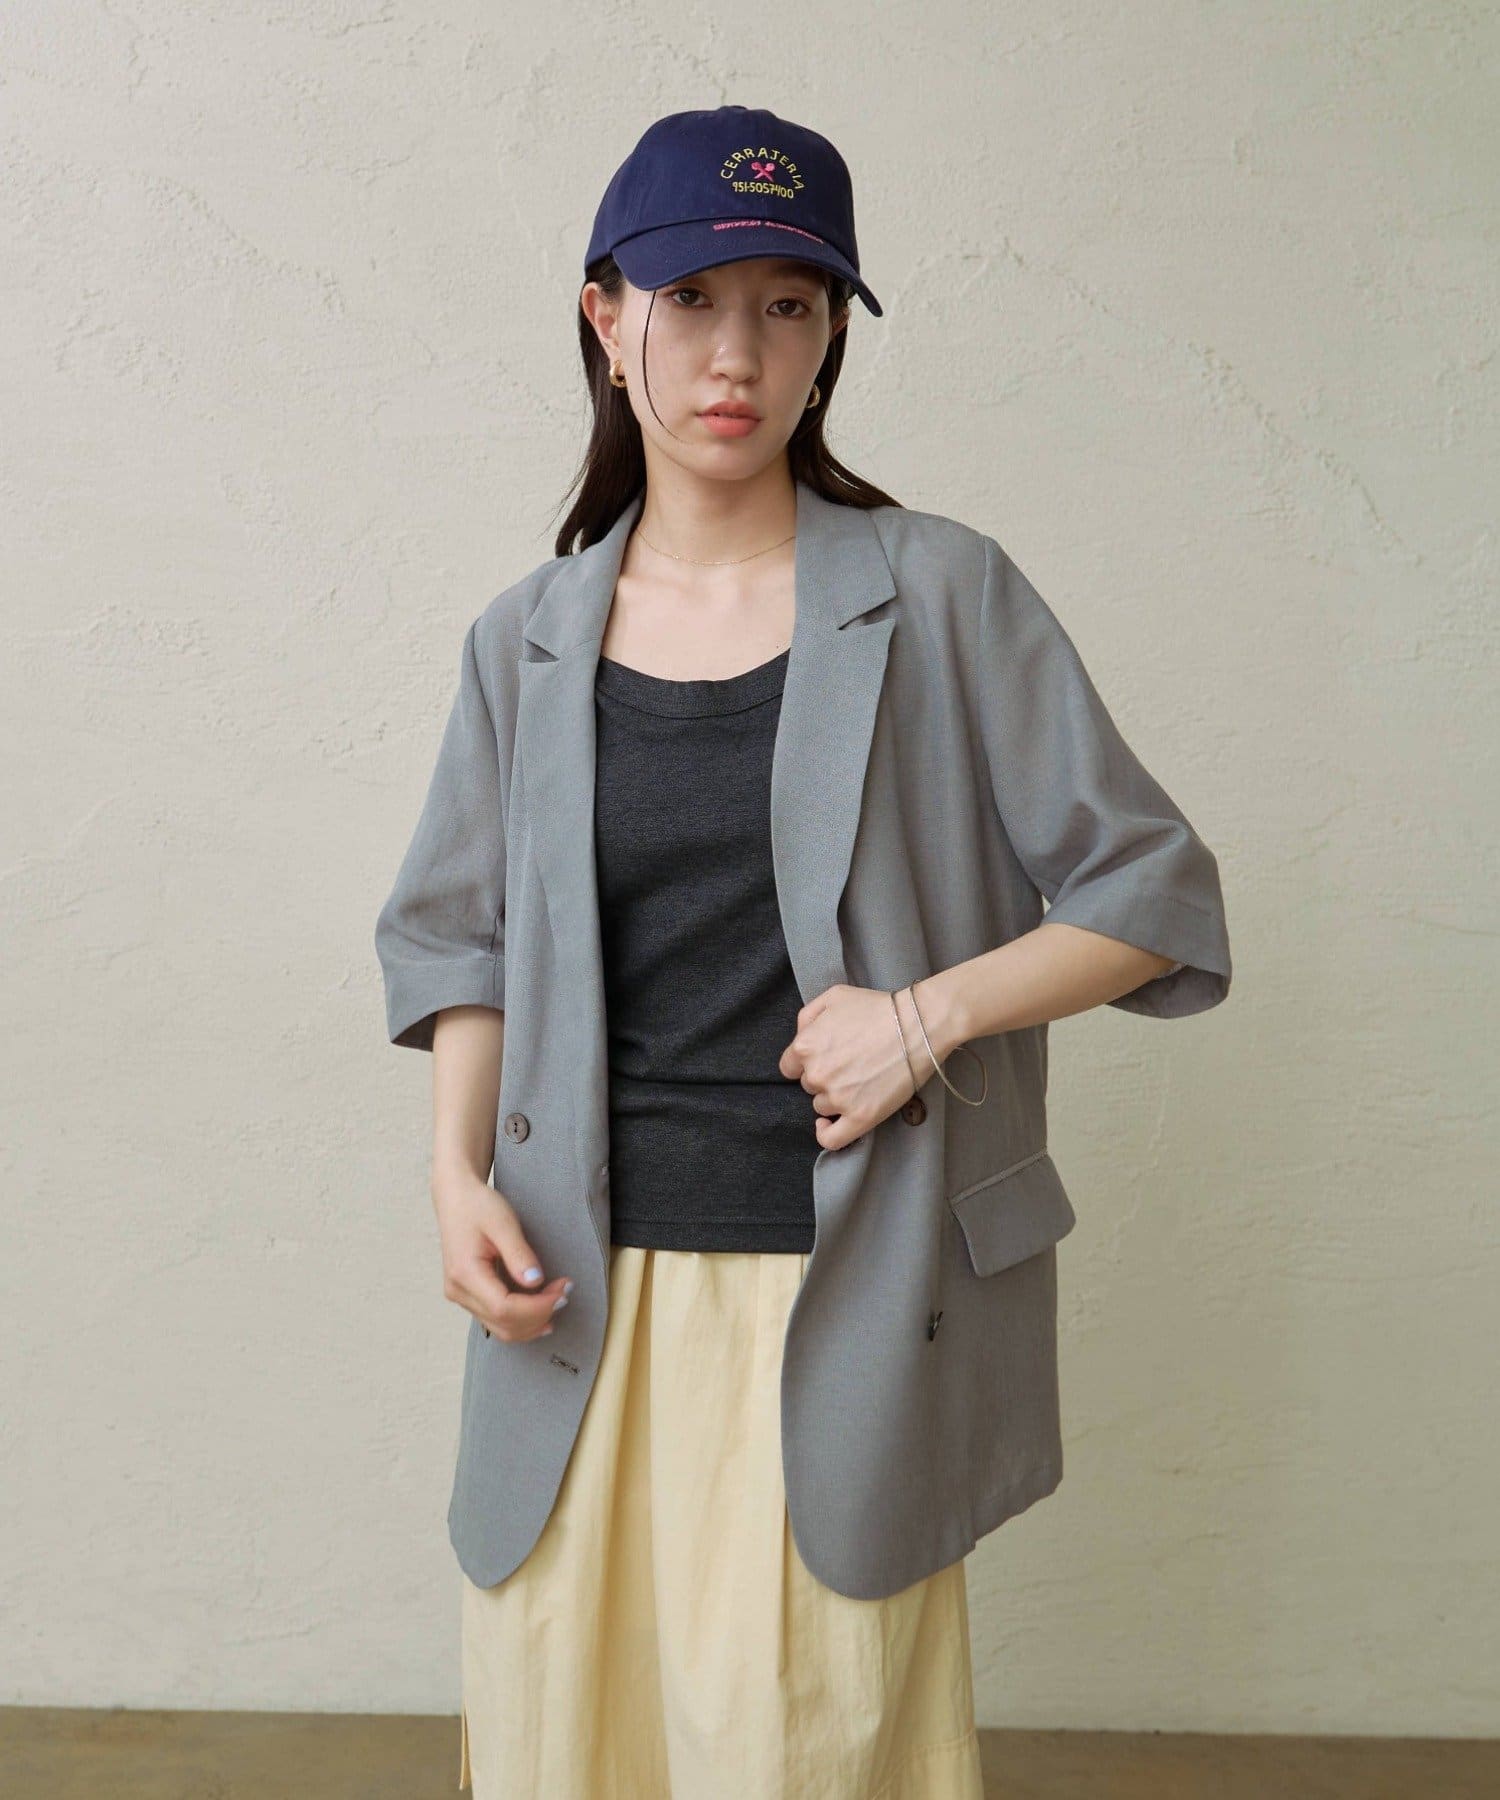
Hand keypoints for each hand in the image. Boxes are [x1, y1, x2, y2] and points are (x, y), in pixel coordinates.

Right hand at [432, 1166, 572, 1341]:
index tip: (563, 1289)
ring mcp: (461, 1297)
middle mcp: (458, 1292)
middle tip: (565, 1293)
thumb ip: (519, 1253)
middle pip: (504, 1324)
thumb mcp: (503, 1222)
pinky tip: (541, 1309)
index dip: (538, 1307)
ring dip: (532, 1322)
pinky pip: (496, 1320)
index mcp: (464, 1273)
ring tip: (557, 1301)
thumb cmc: (478, 1206)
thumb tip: (536, 1281)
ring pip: (500, 1329)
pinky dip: (521, 1320)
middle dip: (540, 1315)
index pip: (505, 1308)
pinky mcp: (468, 1296)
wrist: (456, 1198)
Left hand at [778, 983, 942, 1150]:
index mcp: (805, 1046)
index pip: (789, 1066)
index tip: (824, 1059)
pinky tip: (830, 1124)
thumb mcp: (834, 996)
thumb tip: (800, 1038)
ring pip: (822, 1106)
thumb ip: (807, 1017)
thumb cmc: (878, 1008)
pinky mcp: (860, 1117)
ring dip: (834, 1097)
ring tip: (859, 1081)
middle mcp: (816, 1074)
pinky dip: (826, 1133)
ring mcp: (838, 1098)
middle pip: (808, 1085)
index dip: (806, 1063)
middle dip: (824, 1076)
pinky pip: (830, 1138)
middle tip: (850, 1064)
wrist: (918, 1026)